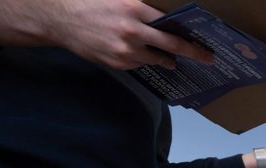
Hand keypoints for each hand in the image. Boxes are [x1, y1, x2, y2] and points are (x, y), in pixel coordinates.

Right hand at [0, 0, 214, 69]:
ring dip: (164, 58)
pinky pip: (138, 64)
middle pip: (171, 46)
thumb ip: (140, 5)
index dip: (189, 37)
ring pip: (155, 58)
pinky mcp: (117, 63)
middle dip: (192, 53)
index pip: (170, 26)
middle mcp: (132, 32)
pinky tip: (140, 53)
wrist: (58, 18)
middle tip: (207, 58)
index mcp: (133, 9)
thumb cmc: (89, 2)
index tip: (205, 43)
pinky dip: (142, 59)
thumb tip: (163, 16)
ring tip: (172, 58)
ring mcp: (124, 51)